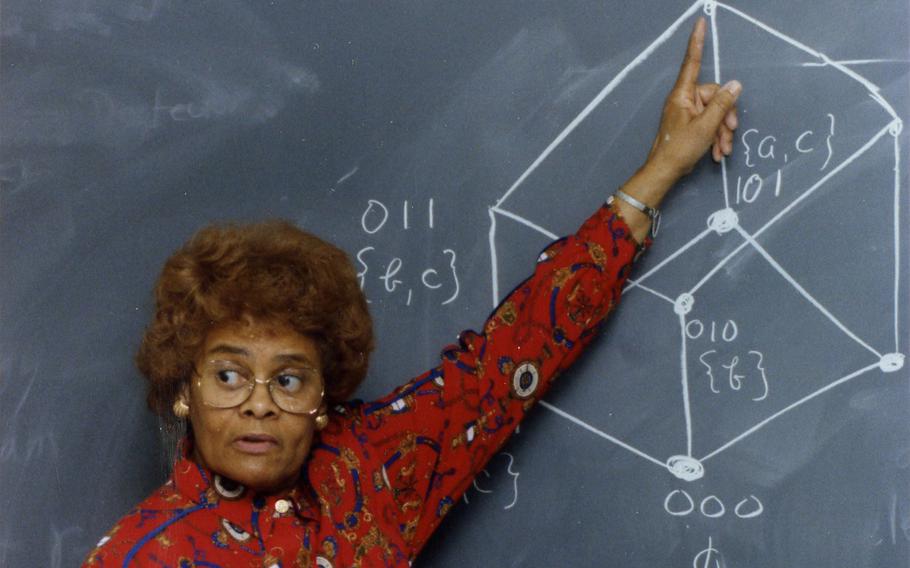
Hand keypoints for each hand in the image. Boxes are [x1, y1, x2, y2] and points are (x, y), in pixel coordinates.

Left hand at [645, 17, 741, 180]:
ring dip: (722, 132)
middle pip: (714, 96)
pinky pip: (708, 124)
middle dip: (725, 117)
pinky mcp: (689, 124)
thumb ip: (722, 105)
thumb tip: (735, 85)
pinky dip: (715, 138)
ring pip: (714, 113)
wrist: (665, 172)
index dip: (697, 42)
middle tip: (729, 135)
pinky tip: (718, 153)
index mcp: (683, 95)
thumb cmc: (680, 148)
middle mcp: (684, 100)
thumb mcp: (706, 126)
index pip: (692, 62)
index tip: (700, 22)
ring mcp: (686, 112)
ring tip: (723, 150)